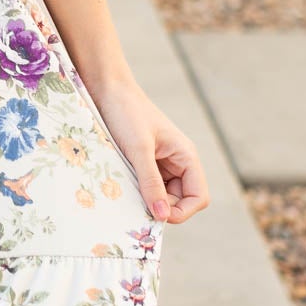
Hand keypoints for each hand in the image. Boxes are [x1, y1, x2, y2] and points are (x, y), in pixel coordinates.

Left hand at [92, 78, 210, 225]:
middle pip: (180, 201)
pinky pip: (146, 187)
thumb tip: (162, 215)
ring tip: (127, 193)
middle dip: (161, 207)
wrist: (107, 90)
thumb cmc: (127, 113)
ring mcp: (161, 164)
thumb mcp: (139, 150)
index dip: (182, 211)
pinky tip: (122, 187)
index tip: (157, 215)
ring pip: (162, 196)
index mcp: (186, 157)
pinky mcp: (143, 164)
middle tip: (136, 206)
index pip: (198, 197)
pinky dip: (137, 192)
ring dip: (147, 200)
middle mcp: (178, 162)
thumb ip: (151, 183)